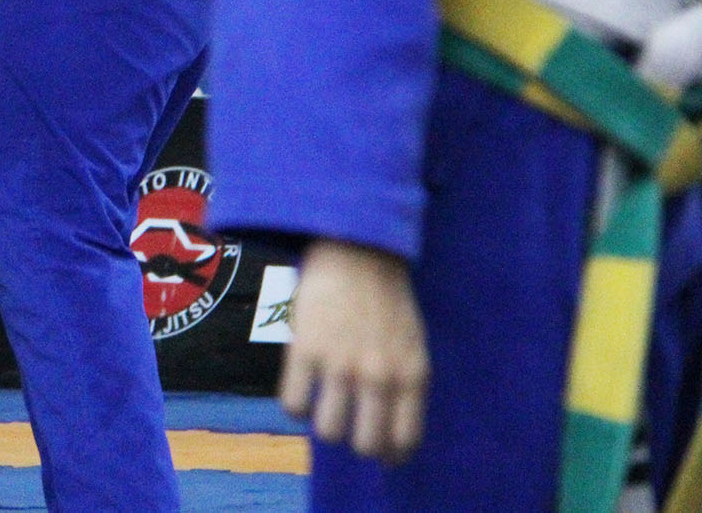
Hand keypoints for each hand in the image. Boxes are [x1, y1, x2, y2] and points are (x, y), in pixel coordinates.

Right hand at [279, 240, 429, 465]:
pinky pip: (294, 404)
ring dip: (326, 428)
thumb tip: (391, 430)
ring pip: (328, 431)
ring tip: (324, 410)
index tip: (379, 452)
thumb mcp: (412, 344)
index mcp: (411, 375)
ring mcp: (339, 363)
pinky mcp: (305, 349)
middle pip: (364, 444)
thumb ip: (405, 385)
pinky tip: (302, 394)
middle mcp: (378, 375)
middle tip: (350, 428)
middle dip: (356, 444)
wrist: (356, 251)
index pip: (403, 440)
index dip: (389, 455)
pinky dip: (296, 409)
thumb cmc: (387, 300)